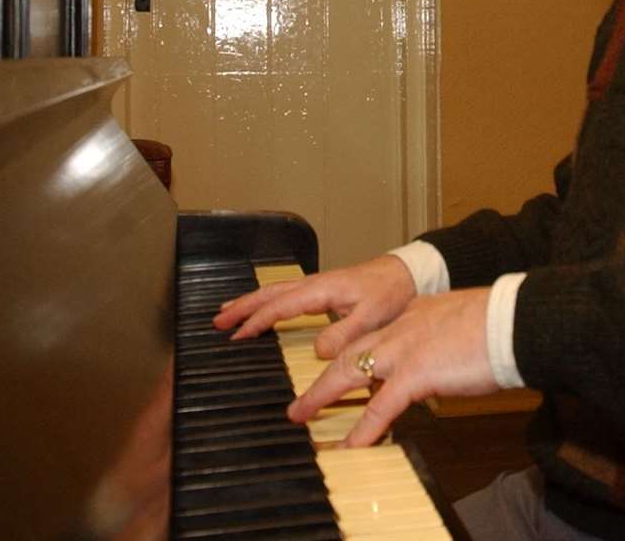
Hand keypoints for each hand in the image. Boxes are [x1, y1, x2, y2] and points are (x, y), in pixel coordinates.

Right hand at [213, 254, 416, 359]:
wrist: (407, 273)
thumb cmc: (392, 292)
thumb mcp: (372, 317)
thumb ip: (345, 334)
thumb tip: (317, 351)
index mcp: (322, 290)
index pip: (280, 306)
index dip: (256, 321)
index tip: (237, 335)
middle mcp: (315, 285)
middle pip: (269, 293)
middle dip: (242, 306)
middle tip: (217, 320)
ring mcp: (317, 285)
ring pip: (275, 291)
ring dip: (250, 301)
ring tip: (228, 312)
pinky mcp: (323, 289)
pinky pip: (286, 293)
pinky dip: (267, 300)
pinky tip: (264, 308)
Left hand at [290, 288, 498, 446]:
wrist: (513, 321)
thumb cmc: (501, 323)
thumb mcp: (463, 323)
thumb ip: (446, 338)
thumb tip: (448, 356)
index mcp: (413, 314)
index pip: (375, 334)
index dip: (354, 353)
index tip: (341, 365)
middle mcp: (400, 328)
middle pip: (348, 351)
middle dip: (322, 374)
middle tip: (303, 396)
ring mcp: (404, 349)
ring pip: (348, 372)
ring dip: (321, 395)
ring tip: (301, 415)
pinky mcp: (415, 373)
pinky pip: (380, 407)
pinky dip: (363, 429)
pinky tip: (351, 446)